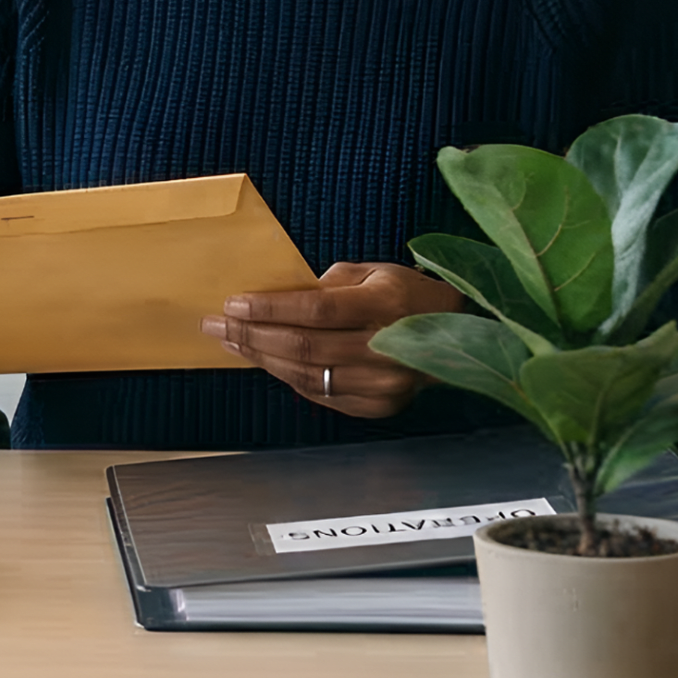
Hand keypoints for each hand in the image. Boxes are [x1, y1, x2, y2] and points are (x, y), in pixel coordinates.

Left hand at [203, 260, 463, 417]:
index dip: (269, 308)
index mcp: (385, 306)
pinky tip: (265, 362)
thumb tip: (278, 297)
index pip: (315, 310)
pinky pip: (320, 394)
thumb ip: (327, 283)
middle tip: (215, 325)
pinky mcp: (378, 406)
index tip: (232, 303)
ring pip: (306, 375)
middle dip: (251, 335)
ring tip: (231, 342)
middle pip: (303, 347)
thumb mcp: (374, 271)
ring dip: (261, 358)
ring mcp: (383, 384)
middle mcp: (385, 349)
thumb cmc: (410, 296)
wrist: (461, 337)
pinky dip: (287, 377)